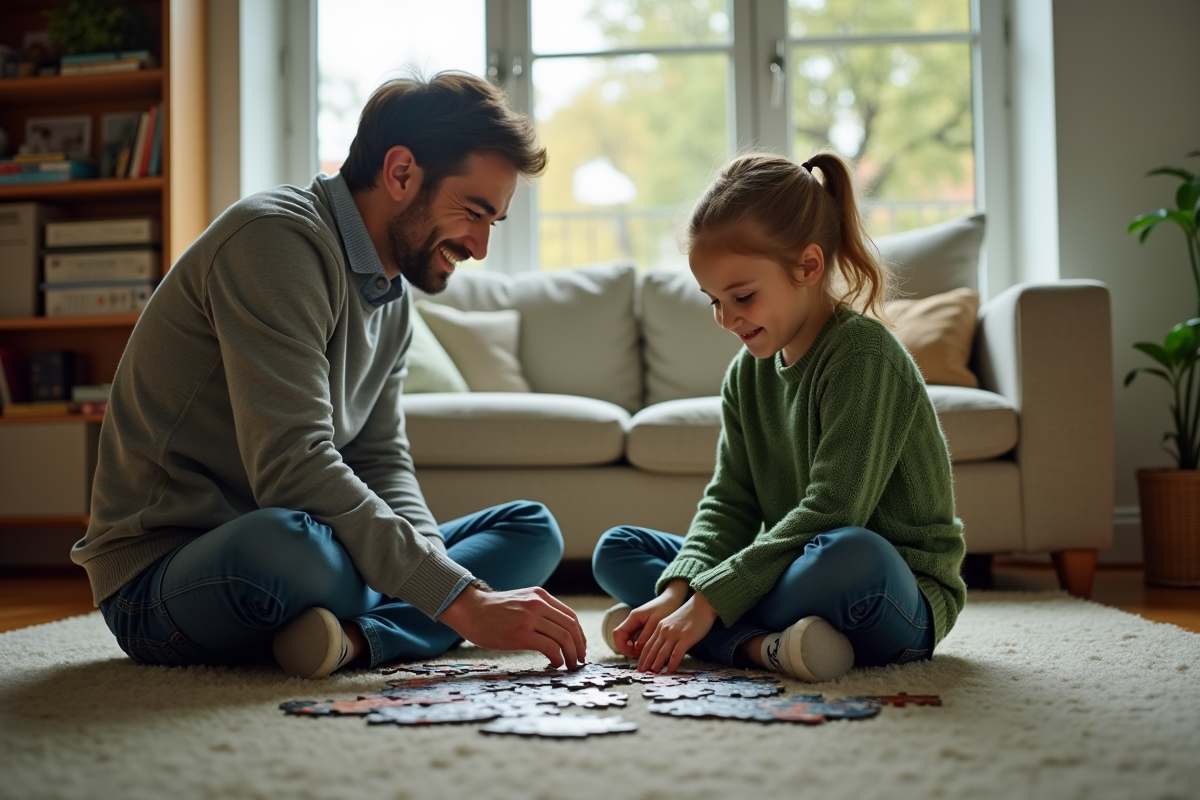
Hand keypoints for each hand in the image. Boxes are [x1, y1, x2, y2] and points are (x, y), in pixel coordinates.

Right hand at [438, 585, 586, 669]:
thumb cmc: (492, 611)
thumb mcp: (520, 601)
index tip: (580, 647)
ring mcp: (530, 618)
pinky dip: (558, 658)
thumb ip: (538, 610)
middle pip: (571, 627)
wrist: (469, 610)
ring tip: (569, 665)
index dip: (579, 635)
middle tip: (579, 660)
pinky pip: (550, 647)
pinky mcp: (521, 634)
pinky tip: (554, 663)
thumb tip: (555, 630)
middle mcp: (538, 604)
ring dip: (571, 654)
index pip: (570, 616)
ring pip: (564, 637)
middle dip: (579, 646)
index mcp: (540, 596)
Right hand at [612, 579, 689, 658]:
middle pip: (619, 637)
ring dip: (631, 648)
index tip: (633, 653)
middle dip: (626, 649)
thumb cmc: (666, 608)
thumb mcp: (656, 623)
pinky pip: (633, 637)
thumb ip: (646, 635)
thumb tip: (636, 649)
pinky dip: (636, 645)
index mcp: (633, 617)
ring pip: (626, 638)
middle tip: (638, 655)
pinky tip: (645, 649)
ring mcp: (635, 623)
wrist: (672, 599)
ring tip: (642, 654)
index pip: (618, 633)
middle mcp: (631, 620)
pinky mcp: (640, 626)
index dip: (622, 645)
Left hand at [636, 591, 719, 673]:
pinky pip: (676, 654)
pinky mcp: (685, 638)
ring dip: (656, 665)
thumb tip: (665, 647)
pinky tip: (669, 671)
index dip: (642, 656)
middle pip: (652, 650)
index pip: (648, 644)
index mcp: (660, 627)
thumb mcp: (673, 622)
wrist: (702, 604)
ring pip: (661, 653)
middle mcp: (664, 631)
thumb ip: (668, 633)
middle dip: (646, 663)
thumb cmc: (690, 615)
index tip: (639, 665)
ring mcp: (674, 635)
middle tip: (641, 673)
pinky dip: (672, 664)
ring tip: (652, 675)